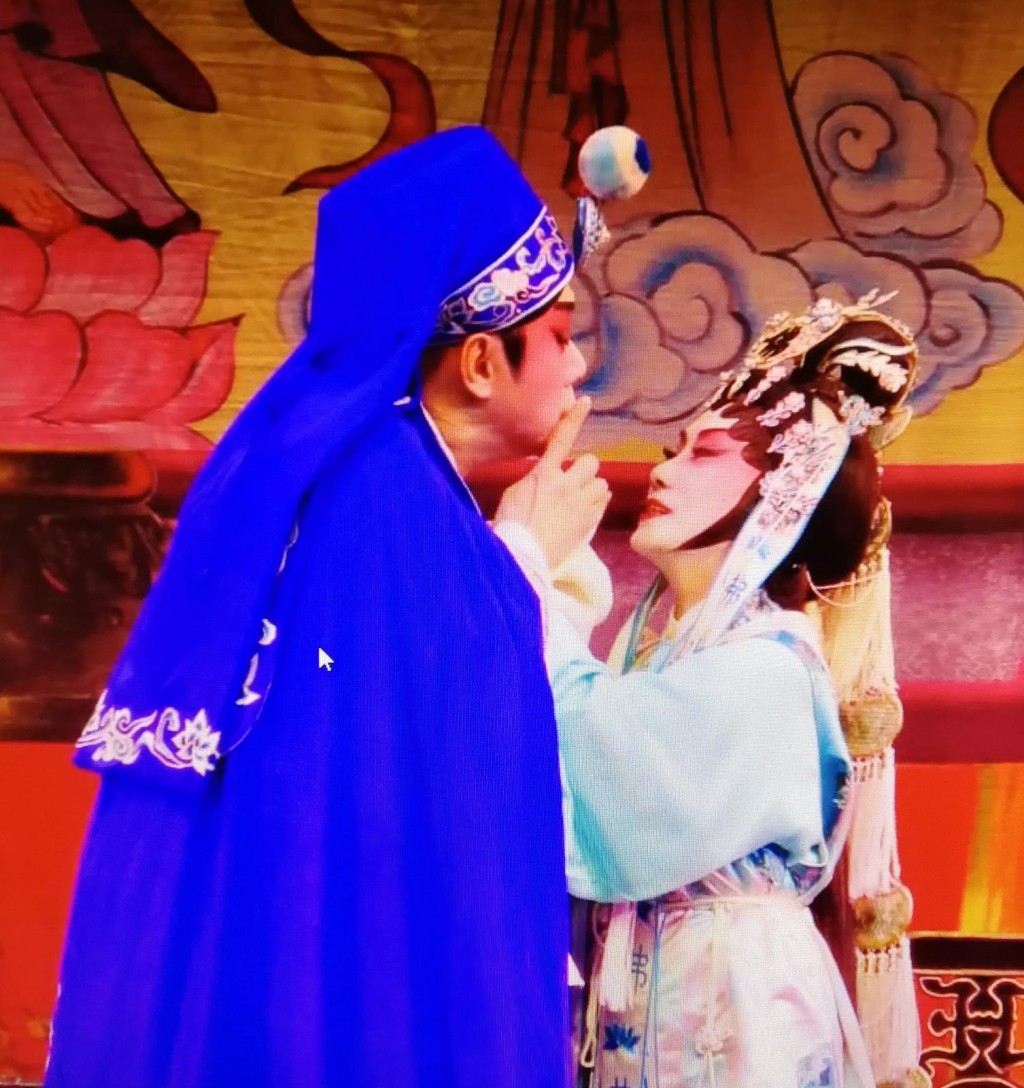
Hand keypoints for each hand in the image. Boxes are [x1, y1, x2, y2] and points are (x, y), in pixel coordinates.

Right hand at [495, 397, 610, 568]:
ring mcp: (582, 505)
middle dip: (584, 471)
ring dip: (592, 488)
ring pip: (601, 484)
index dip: (574, 418)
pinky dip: (596, 503)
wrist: (522, 556)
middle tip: (571, 483)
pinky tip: (583, 511)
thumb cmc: (512, 524)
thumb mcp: (516, 492)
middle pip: (591, 463)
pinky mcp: (591, 523)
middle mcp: (568, 485)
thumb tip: (546, 474)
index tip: (585, 402)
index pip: (562, 439)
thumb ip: (537, 478)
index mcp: (545, 475)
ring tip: (579, 500)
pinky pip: (603, 502)